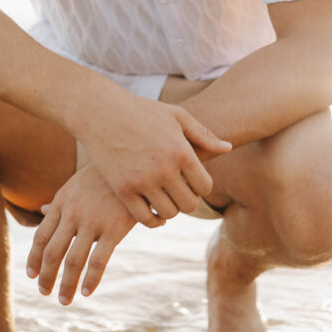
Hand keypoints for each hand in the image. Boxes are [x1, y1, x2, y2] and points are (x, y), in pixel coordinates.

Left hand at [26, 164, 136, 303]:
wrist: (132, 160)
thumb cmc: (103, 173)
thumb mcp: (77, 182)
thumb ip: (60, 201)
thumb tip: (42, 210)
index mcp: (62, 202)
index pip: (41, 236)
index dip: (35, 258)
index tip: (32, 276)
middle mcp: (73, 213)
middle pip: (53, 252)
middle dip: (47, 276)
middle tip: (44, 293)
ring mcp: (93, 220)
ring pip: (73, 261)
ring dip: (66, 284)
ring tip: (64, 300)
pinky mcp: (114, 227)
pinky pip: (98, 260)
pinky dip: (91, 280)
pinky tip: (87, 292)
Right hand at [80, 95, 230, 227]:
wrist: (103, 113)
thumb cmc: (143, 111)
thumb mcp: (177, 116)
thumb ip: (204, 135)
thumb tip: (228, 148)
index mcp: (181, 151)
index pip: (205, 186)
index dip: (202, 186)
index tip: (193, 180)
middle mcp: (164, 169)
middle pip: (189, 204)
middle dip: (188, 199)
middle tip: (180, 189)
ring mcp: (142, 182)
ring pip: (169, 213)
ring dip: (171, 208)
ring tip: (167, 195)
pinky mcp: (123, 190)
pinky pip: (146, 219)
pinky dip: (154, 220)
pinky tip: (154, 209)